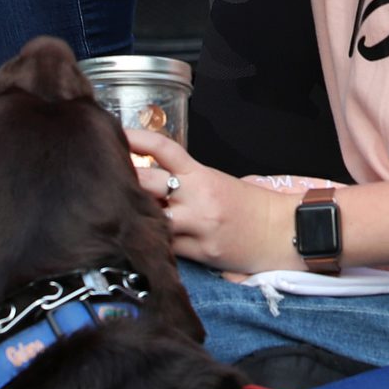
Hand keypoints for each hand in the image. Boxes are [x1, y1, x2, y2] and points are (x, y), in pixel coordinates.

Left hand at [128, 129, 296, 271]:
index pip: (164, 149)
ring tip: (119, 216)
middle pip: (148, 184)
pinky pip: (167, 248)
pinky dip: (155, 244)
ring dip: (136, 217)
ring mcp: (199, 227)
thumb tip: (145, 184)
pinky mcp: (201, 253)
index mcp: (202, 175)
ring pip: (153, 220)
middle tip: (105, 180)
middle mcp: (198, 198)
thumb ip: (183, 182)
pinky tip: (144, 243)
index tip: (115, 135)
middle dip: (124, 181)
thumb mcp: (217, 182)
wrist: (283, 232)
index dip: (137, 139)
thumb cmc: (249, 206)